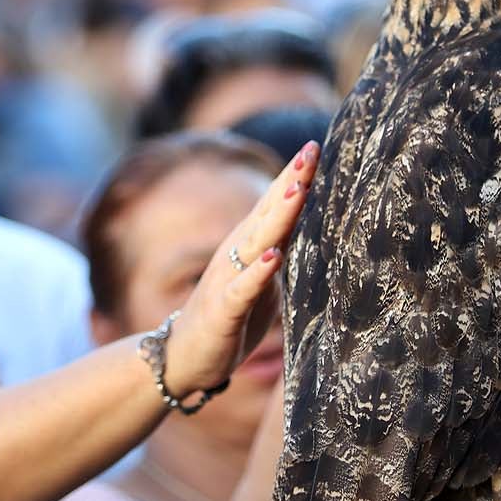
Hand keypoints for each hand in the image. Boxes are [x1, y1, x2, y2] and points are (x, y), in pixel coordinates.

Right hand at [162, 142, 316, 396]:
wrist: (184, 354)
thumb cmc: (232, 313)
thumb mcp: (263, 276)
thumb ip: (282, 246)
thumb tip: (315, 224)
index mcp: (250, 245)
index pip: (275, 204)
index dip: (295, 175)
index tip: (314, 145)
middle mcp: (238, 254)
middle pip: (268, 212)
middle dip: (291, 181)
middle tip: (310, 151)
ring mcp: (229, 279)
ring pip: (257, 242)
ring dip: (277, 216)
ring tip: (298, 190)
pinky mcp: (224, 310)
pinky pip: (242, 289)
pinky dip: (258, 272)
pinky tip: (273, 257)